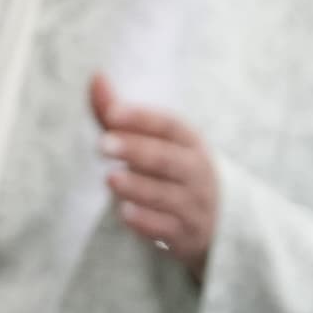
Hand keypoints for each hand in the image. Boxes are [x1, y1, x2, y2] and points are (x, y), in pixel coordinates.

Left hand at [91, 78, 220, 271]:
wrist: (216, 223)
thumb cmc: (172, 173)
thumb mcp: (154, 142)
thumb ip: (119, 115)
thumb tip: (96, 76)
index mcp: (192, 144)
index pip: (171, 126)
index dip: (143, 119)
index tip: (112, 113)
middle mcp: (199, 173)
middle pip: (169, 160)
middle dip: (137, 151)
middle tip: (103, 144)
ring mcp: (196, 206)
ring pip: (167, 196)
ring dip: (139, 187)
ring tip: (110, 178)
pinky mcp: (187, 236)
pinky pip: (167, 230)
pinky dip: (147, 222)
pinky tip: (125, 214)